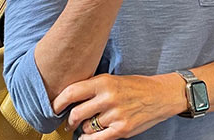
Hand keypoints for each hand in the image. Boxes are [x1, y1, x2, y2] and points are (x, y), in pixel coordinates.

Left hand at [54, 73, 184, 138]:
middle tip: (68, 122)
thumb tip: (69, 100)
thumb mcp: (112, 80)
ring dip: (84, 129)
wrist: (160, 95)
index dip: (58, 102)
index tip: (53, 107)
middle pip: (76, 113)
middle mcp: (108, 97)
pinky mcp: (122, 129)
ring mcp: (115, 115)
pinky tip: (88, 137)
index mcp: (104, 81)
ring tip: (90, 124)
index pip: (72, 91)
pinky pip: (96, 139)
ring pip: (86, 127)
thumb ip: (93, 88)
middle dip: (69, 120)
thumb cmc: (134, 86)